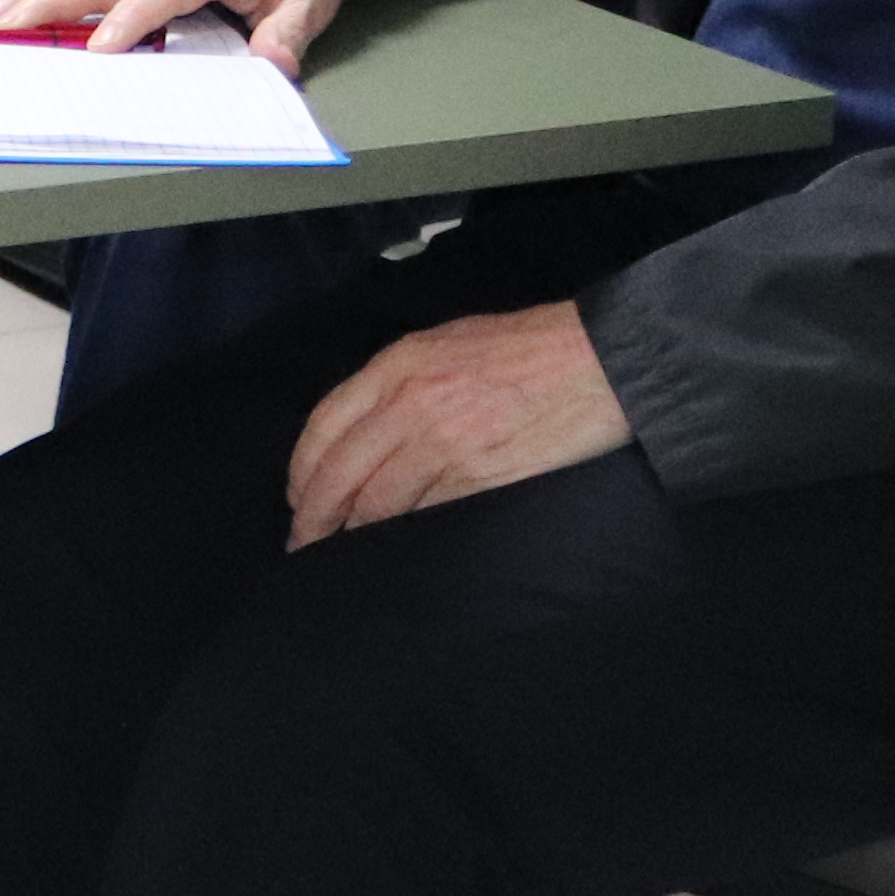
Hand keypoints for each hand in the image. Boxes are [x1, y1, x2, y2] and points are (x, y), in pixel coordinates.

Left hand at [287, 300, 627, 546]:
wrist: (599, 361)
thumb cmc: (530, 349)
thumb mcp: (448, 343)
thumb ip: (401, 380)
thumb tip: (366, 427)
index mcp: (398, 365)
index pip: (324, 425)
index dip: (301, 470)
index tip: (296, 497)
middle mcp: (409, 403)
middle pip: (337, 472)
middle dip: (313, 515)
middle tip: (303, 542)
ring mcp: (441, 443)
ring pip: (373, 502)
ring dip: (350, 532)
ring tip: (339, 552)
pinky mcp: (476, 477)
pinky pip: (422, 515)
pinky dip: (399, 535)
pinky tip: (391, 548)